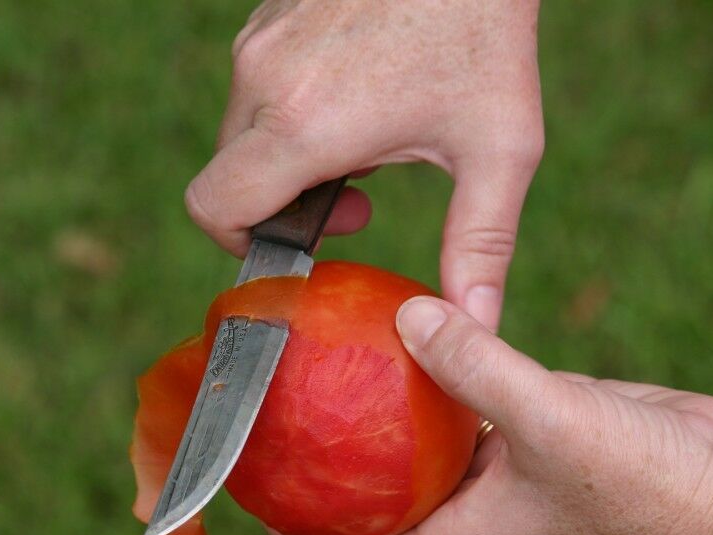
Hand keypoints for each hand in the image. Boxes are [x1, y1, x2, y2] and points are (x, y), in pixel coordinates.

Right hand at [186, 0, 543, 330]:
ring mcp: (259, 41)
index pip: (213, 208)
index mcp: (304, 126)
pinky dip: (291, 109)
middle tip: (357, 193)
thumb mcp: (498, 147)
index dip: (240, 242)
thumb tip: (475, 325)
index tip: (306, 237)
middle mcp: (263, 81)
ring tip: (365, 136)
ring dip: (290, 153)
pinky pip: (256, 86)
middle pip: (228, 176)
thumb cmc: (487, 31)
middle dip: (283, 203)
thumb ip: (481, 245)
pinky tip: (356, 92)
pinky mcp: (268, 16)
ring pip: (242, 131)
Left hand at [271, 297, 712, 534]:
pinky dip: (440, 388)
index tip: (262, 512)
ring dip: (385, 425)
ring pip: (425, 455)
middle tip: (287, 427)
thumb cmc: (644, 481)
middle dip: (335, 476)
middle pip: (383, 507)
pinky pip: (469, 413)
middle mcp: (476, 515)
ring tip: (333, 380)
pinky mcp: (533, 436)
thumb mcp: (547, 418)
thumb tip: (405, 318)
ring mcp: (504, 477)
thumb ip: (474, 368)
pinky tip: (415, 343)